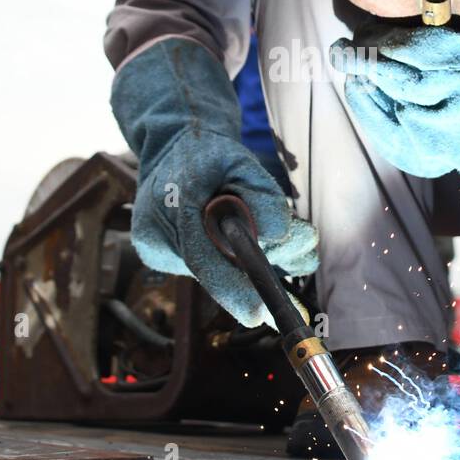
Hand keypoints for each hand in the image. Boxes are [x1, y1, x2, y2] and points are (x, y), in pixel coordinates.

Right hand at [112, 38, 318, 326]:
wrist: (173, 147)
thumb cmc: (207, 152)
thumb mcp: (241, 160)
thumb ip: (263, 195)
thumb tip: (278, 235)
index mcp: (171, 205)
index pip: (202, 259)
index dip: (233, 289)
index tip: (259, 313)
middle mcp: (156, 236)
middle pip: (215, 270)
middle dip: (261, 269)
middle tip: (304, 250)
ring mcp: (156, 250)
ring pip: (215, 271)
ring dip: (251, 262)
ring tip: (288, 237)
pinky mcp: (162, 258)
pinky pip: (207, 267)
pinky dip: (232, 258)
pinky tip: (245, 237)